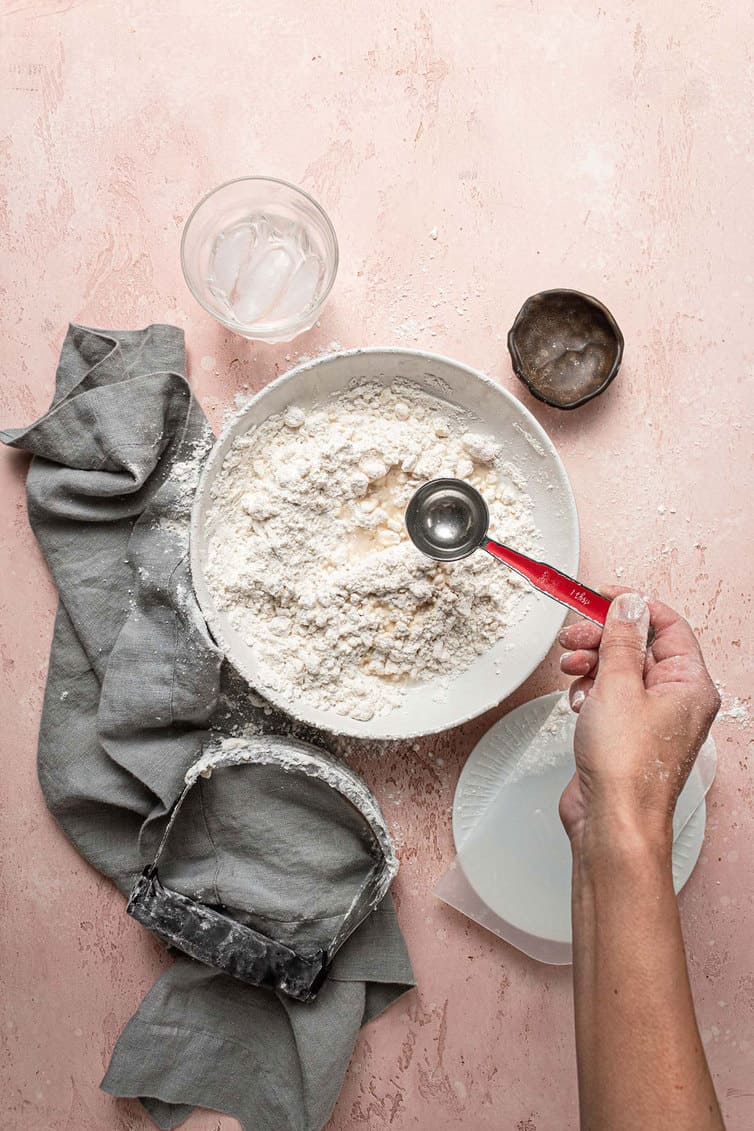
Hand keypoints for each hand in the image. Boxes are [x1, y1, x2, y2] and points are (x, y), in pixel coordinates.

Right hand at [557, 587, 718, 852]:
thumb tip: (629, 605)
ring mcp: (651, 718)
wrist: (612, 821)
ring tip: (572, 668)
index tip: (599, 595)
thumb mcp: (618, 685)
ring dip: (591, 663)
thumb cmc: (627, 768)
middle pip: (638, 645)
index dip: (631, 605)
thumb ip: (622, 639)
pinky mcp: (626, 733)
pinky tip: (578, 701)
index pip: (666, 624)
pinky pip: (608, 696)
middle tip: (574, 636)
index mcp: (689, 684)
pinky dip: (589, 691)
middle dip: (602, 637)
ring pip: (619, 670)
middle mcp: (675, 700)